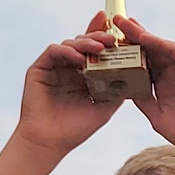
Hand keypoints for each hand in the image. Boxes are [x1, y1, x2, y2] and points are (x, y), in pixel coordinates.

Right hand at [15, 20, 121, 155]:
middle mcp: (68, 68)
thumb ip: (117, 91)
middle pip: (84, 43)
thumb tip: (135, 75)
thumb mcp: (104, 108)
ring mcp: (54, 66)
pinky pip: (54, 51)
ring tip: (100, 47)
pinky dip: (67, 51)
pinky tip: (79, 58)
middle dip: (99, 36)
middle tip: (113, 38)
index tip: (122, 32)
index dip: (107, 39)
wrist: (49, 143)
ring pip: (70, 44)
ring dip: (86, 43)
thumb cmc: (75, 129)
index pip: (96, 51)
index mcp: (83, 75)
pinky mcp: (39, 68)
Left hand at [118, 18, 174, 158]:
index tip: (106, 45)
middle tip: (112, 21)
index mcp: (161, 84)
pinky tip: (143, 36)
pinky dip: (158, 42)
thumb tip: (122, 87)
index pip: (139, 63)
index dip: (124, 53)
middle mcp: (170, 72)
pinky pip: (173, 50)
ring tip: (123, 22)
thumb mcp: (156, 116)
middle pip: (146, 49)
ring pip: (158, 45)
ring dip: (140, 33)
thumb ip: (142, 100)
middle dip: (129, 36)